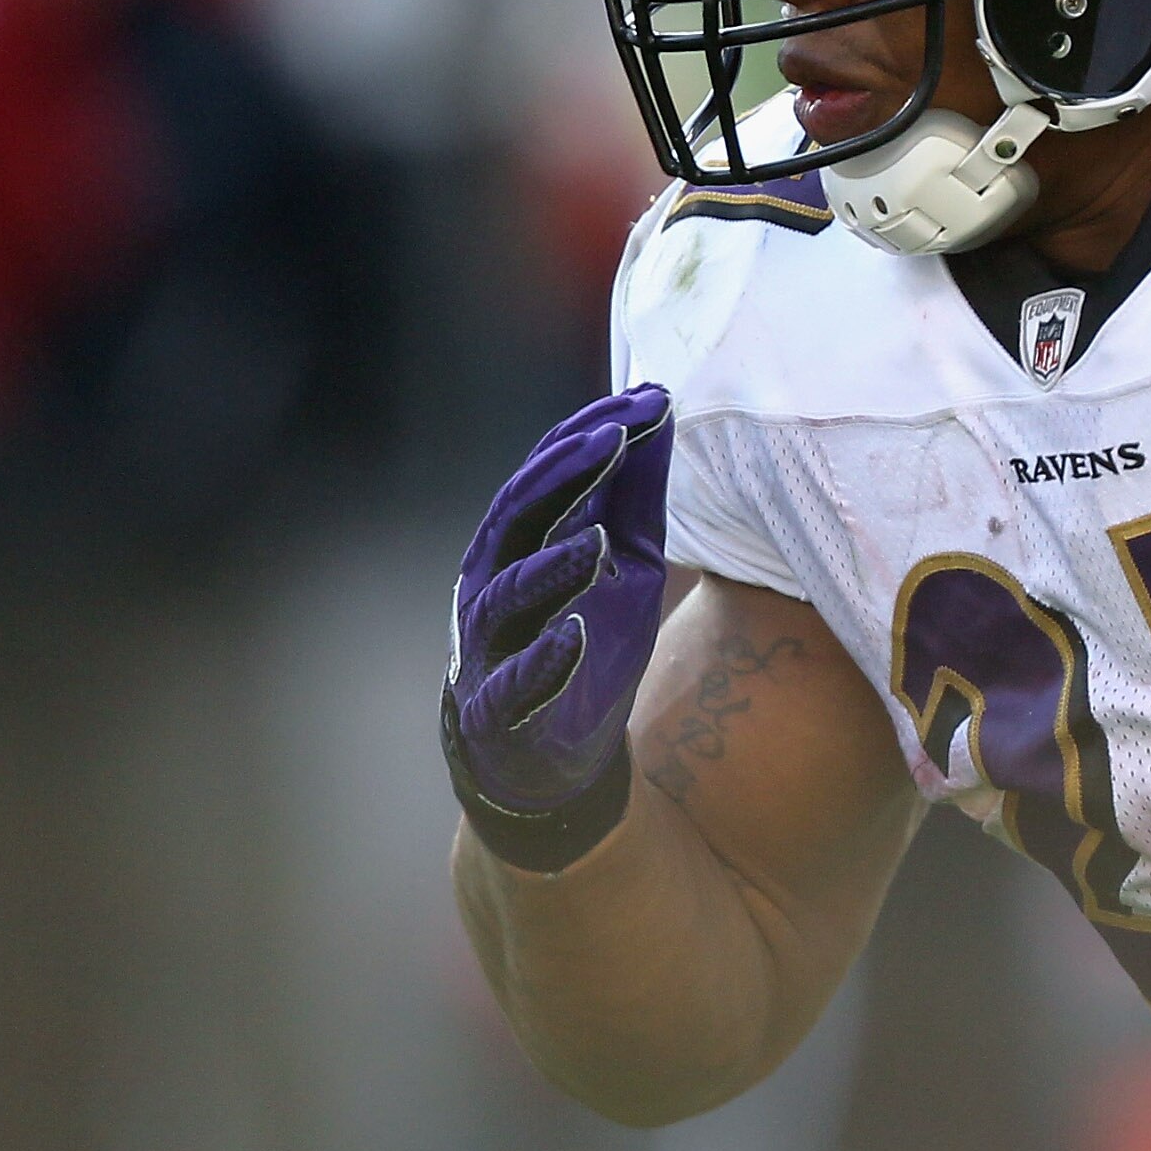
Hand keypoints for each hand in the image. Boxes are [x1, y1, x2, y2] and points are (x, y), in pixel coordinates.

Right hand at [444, 385, 671, 863]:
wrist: (548, 751)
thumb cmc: (583, 637)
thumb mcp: (623, 560)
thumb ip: (632, 494)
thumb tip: (659, 408)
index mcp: (516, 541)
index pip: (543, 476)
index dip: (585, 437)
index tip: (641, 400)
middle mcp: (492, 584)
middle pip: (516, 519)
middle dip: (565, 476)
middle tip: (615, 438)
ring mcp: (491, 647)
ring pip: (507, 598)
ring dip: (551, 566)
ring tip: (596, 540)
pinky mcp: (500, 708)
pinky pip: (517, 681)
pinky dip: (545, 658)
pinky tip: (576, 634)